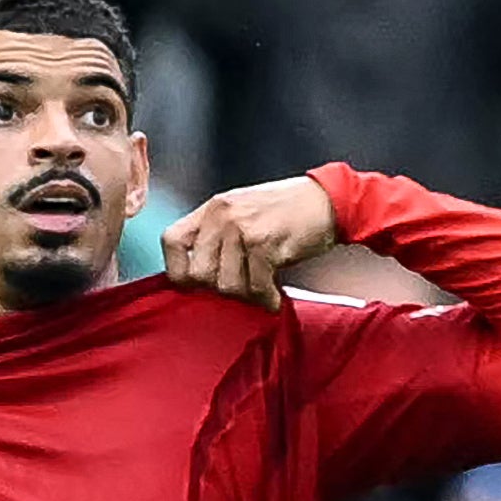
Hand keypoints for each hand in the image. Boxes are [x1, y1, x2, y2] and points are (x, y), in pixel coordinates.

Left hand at [160, 177, 340, 308]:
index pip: (170, 241)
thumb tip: (194, 277)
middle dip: (218, 289)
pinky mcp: (266, 244)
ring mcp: (243, 229)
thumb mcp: (241, 212)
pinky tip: (275, 298)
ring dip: (246, 296)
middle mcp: (222, 215)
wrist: (330, 200)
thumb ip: (215, 237)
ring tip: (262, 291)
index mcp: (212, 208)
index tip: (197, 284)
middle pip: (197, 273)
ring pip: (226, 285)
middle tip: (240, 289)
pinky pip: (255, 287)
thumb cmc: (285, 212)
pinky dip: (266, 299)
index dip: (178, 270)